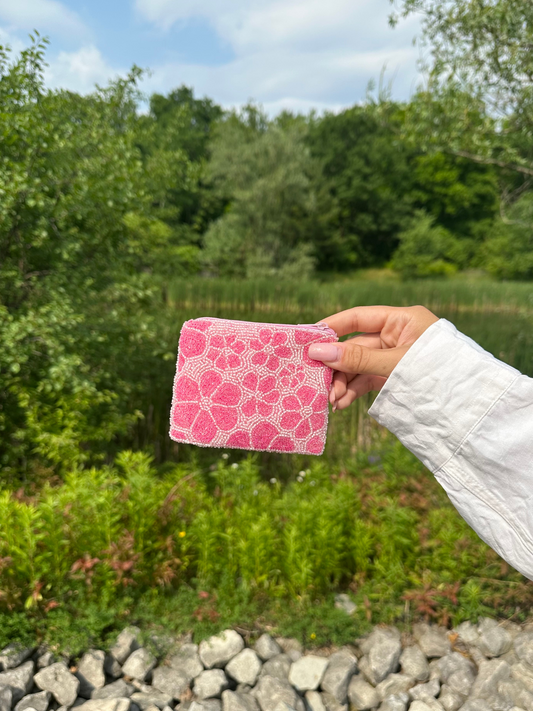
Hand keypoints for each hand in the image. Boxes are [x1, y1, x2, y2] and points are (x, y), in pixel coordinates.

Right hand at [308, 305, 438, 409]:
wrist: (471, 407)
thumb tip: (317, 351)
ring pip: (359, 366)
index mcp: (401, 320)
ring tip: (331, 401)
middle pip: (355, 346)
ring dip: (343, 383)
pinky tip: (342, 404)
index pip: (357, 318)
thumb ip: (357, 358)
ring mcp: (395, 358)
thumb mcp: (395, 364)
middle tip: (317, 382)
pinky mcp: (395, 377)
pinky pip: (368, 380)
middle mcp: (396, 336)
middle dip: (336, 366)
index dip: (331, 327)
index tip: (307, 340)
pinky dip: (354, 392)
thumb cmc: (438, 373)